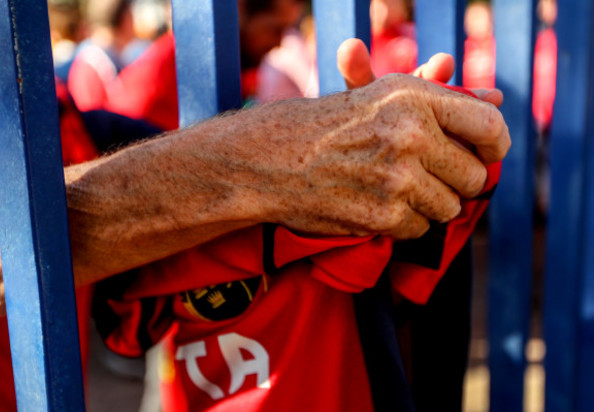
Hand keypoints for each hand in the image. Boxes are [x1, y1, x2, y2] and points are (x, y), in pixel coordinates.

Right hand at [227, 39, 509, 238]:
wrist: (273, 159)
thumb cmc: (329, 125)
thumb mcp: (382, 95)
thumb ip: (442, 96)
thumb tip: (498, 99)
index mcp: (415, 98)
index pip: (490, 126)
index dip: (496, 146)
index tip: (487, 155)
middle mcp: (411, 135)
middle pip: (475, 177)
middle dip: (457, 182)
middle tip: (429, 176)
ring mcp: (397, 178)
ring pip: (450, 208)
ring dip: (429, 205)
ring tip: (395, 189)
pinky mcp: (383, 216)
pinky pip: (421, 229)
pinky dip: (404, 223)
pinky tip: (376, 205)